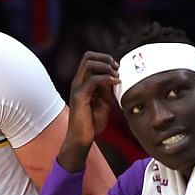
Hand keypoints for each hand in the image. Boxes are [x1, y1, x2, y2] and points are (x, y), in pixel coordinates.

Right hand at [62, 52, 118, 167]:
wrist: (82, 137)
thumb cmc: (92, 122)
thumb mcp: (103, 101)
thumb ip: (107, 89)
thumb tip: (116, 77)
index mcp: (82, 82)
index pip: (89, 59)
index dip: (104, 59)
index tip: (116, 68)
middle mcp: (78, 82)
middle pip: (88, 56)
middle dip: (106, 59)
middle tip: (117, 69)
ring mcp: (77, 88)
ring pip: (89, 64)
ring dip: (106, 67)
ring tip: (117, 75)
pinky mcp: (80, 96)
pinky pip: (94, 79)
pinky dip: (107, 79)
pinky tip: (116, 83)